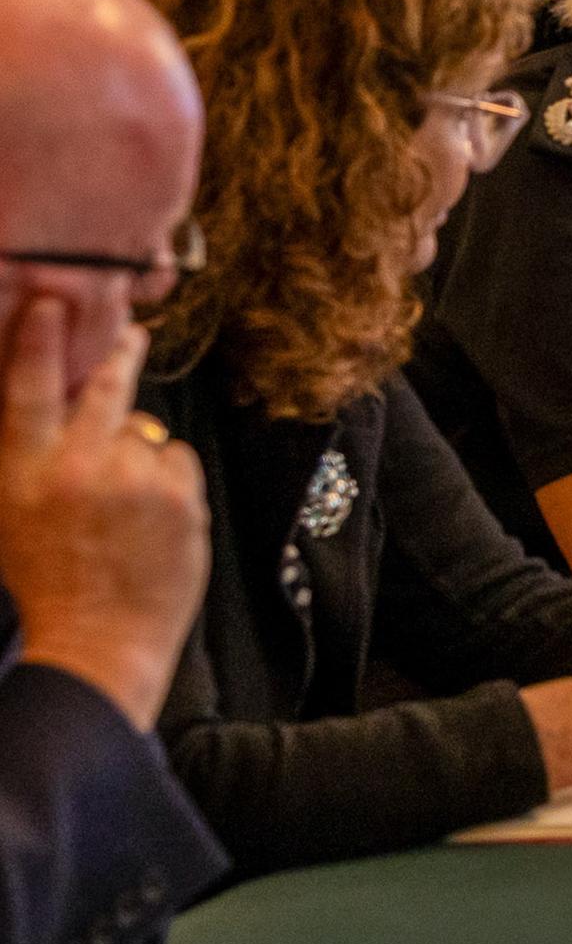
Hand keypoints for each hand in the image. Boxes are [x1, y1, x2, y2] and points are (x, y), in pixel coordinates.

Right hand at [0, 311, 205, 729]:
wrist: (98, 641)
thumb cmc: (47, 578)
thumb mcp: (9, 514)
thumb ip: (25, 455)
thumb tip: (53, 395)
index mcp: (24, 473)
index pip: (29, 391)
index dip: (41, 343)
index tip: (53, 302)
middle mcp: (78, 469)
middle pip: (106, 388)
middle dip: (119, 353)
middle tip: (130, 331)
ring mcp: (135, 482)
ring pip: (143, 432)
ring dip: (134, 453)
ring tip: (118, 503)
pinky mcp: (182, 496)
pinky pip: (175, 460)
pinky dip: (165, 478)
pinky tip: (147, 517)